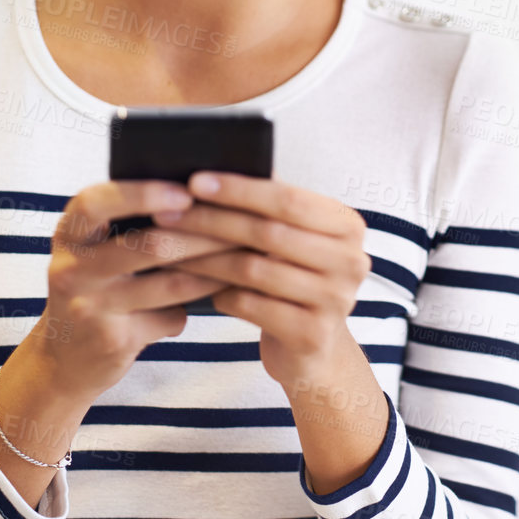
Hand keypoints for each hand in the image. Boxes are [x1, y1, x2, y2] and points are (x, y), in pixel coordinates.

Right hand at [34, 178, 239, 403]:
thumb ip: (128, 228)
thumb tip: (201, 199)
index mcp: (69, 235)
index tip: (187, 192)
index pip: (97, 202)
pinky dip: (191, 310)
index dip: (143, 194)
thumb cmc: (96, 289)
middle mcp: (71, 269)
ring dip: (213, 273)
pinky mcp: (112, 340)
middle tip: (241, 229)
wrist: (64, 360)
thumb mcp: (94, 253)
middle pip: (150, 245)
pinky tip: (206, 305)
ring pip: (170, 284)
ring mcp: (89, 307)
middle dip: (204, 236)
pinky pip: (169, 318)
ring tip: (243, 261)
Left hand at [150, 171, 371, 387]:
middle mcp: (350, 261)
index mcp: (348, 226)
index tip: (195, 182)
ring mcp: (336, 300)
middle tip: (167, 214)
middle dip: (212, 221)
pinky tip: (197, 288)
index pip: (289, 199)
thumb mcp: (294, 240)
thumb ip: (271, 207)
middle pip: (268, 232)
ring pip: (254, 270)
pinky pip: (251, 306)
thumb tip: (217, 168)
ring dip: (204, 258)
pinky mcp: (312, 335)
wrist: (315, 349)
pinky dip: (218, 294)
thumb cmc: (295, 281)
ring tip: (169, 250)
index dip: (240, 189)